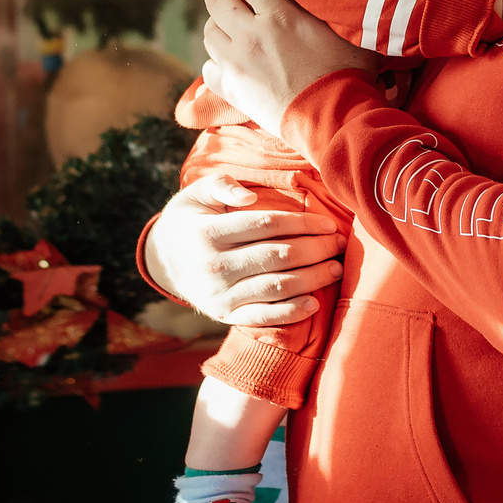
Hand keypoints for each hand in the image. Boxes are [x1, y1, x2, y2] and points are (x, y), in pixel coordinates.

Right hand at [143, 174, 345, 326]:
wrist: (163, 261)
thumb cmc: (191, 220)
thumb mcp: (196, 194)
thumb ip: (221, 185)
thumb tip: (248, 195)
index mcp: (208, 233)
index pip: (266, 225)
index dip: (302, 224)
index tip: (328, 223)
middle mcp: (214, 267)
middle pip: (277, 257)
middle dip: (316, 249)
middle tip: (339, 243)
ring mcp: (220, 295)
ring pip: (276, 287)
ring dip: (312, 279)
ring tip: (336, 268)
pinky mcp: (225, 315)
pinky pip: (263, 317)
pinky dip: (290, 313)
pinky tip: (314, 303)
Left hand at [201, 0, 377, 137]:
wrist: (333, 119)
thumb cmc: (348, 73)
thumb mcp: (346, 31)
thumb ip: (334, 7)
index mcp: (279, 15)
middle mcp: (251, 35)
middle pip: (216, 0)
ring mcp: (238, 64)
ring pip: (210, 33)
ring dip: (215, 23)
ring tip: (225, 23)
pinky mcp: (234, 91)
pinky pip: (210, 69)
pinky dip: (215, 61)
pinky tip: (226, 61)